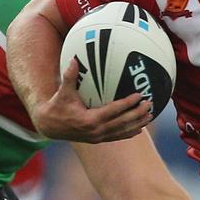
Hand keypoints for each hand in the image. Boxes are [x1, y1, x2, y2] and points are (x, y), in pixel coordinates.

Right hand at [30, 59, 152, 142]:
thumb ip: (69, 76)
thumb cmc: (57, 106)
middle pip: (122, 122)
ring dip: (137, 123)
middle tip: (150, 104)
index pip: (113, 110)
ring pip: (122, 131)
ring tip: (150, 116)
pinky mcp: (98, 140)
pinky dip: (129, 133)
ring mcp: (98, 137)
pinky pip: (117, 137)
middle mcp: (96, 131)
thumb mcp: (63, 91)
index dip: (127, 103)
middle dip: (138, 113)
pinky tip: (140, 128)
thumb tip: (74, 59)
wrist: (50, 126)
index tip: (139, 95)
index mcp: (89, 119)